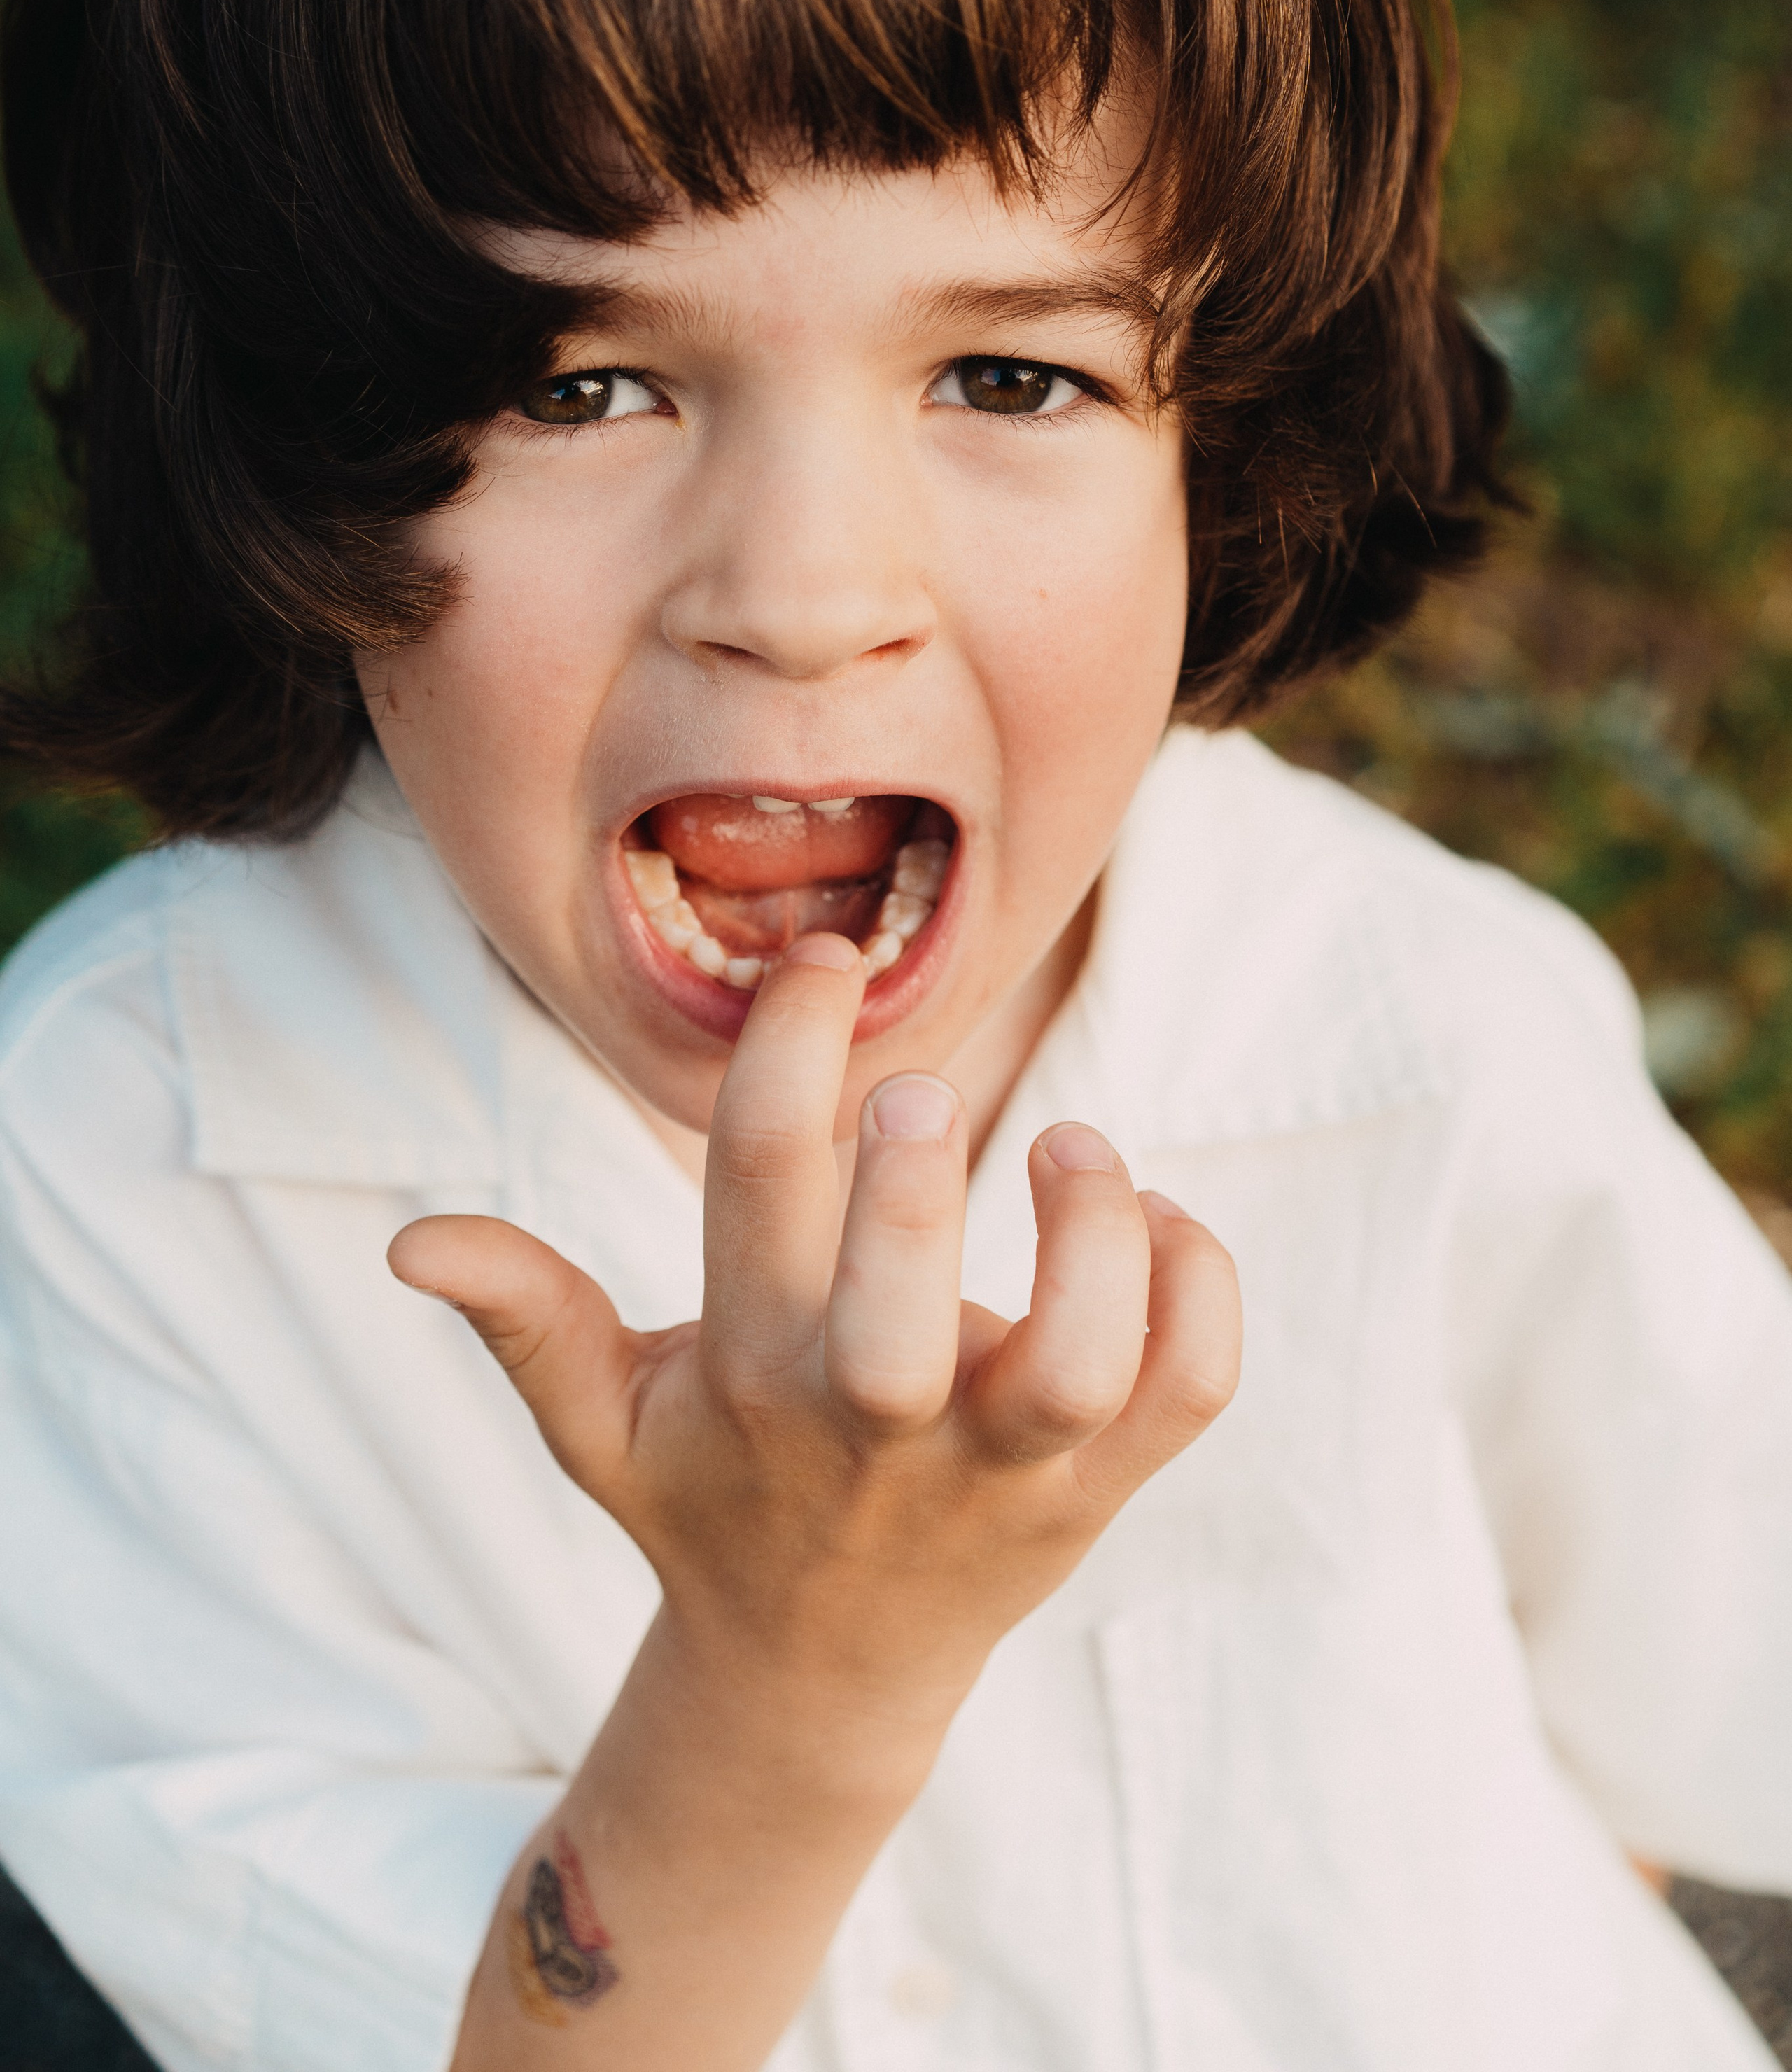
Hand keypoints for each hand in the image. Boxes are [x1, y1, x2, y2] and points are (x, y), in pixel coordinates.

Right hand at [390, 933, 1238, 1765]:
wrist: (824, 1682)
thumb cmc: (714, 1503)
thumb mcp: (600, 1422)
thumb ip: (525, 1316)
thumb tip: (409, 1241)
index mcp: (754, 1374)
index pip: (756, 1193)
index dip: (786, 1053)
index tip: (824, 960)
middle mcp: (877, 1427)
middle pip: (898, 1332)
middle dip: (912, 1195)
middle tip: (925, 1089)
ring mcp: (1001, 1471)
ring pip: (1073, 1373)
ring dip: (1095, 1242)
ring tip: (1077, 1147)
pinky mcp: (1099, 1490)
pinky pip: (1186, 1395)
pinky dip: (1200, 1288)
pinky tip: (1155, 1220)